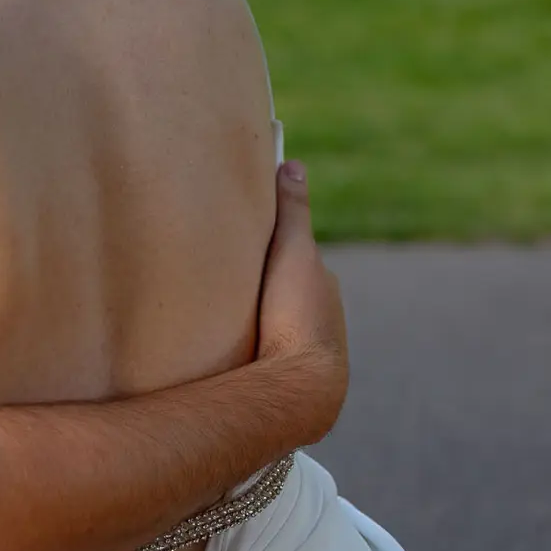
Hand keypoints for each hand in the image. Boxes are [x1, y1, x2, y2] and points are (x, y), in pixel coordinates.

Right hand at [256, 160, 348, 442]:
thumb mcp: (292, 251)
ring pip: (281, 325)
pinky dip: (259, 345)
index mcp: (324, 287)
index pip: (298, 259)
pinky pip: (273, 352)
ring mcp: (311, 351)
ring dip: (261, 320)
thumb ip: (292, 210)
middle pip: (289, 293)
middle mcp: (325, 319)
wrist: (302, 386)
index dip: (274, 250)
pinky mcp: (294, 378)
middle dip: (265, 286)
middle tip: (228, 280)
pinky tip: (236, 349)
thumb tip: (294, 164)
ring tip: (225, 317)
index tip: (247, 244)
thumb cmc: (296, 314)